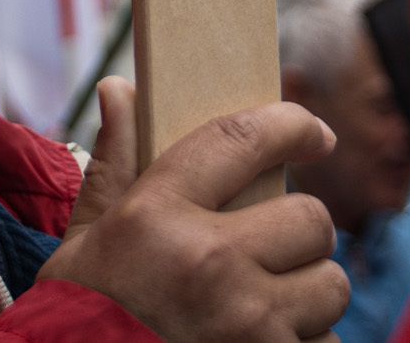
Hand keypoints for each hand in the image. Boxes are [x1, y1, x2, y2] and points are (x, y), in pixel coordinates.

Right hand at [48, 80, 353, 342]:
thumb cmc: (81, 316)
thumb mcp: (84, 243)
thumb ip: (113, 166)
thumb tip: (119, 89)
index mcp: (156, 217)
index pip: (243, 138)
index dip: (293, 127)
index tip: (316, 137)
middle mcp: (208, 263)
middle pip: (311, 218)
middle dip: (299, 235)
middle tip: (272, 252)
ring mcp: (246, 323)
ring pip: (328, 286)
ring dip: (306, 297)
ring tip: (264, 308)